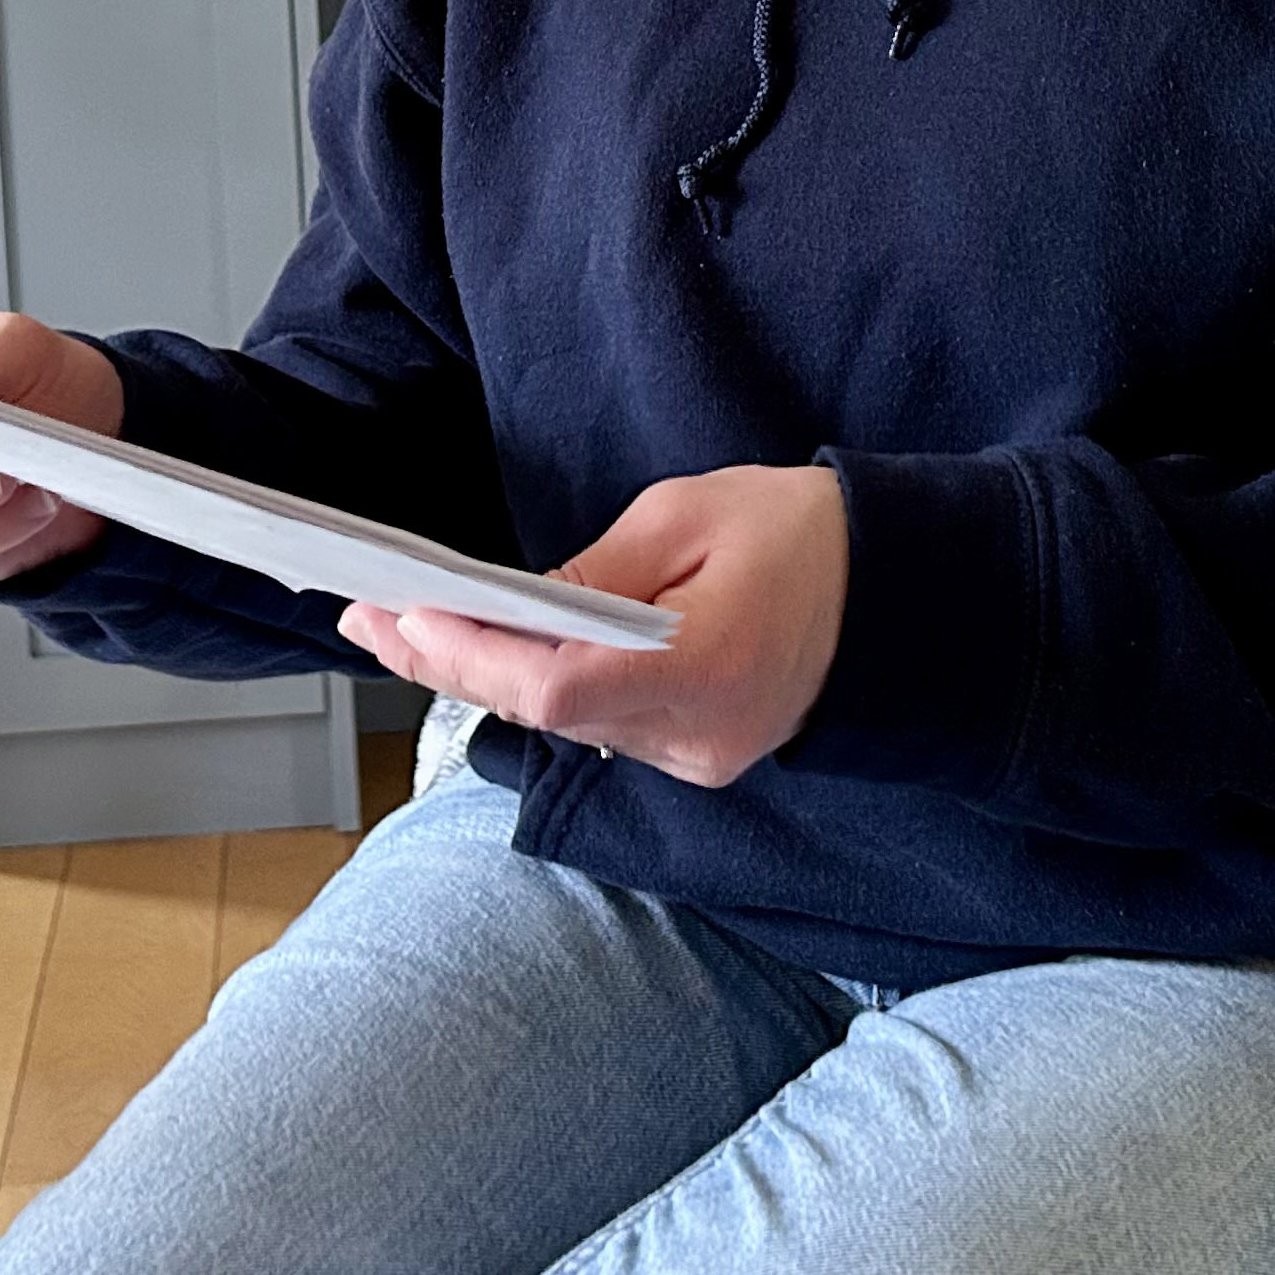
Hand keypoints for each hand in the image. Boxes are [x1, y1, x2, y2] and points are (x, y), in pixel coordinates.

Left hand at [336, 464, 848, 788]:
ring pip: (566, 725)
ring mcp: (701, 758)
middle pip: (545, 714)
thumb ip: (595, 570)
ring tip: (406, 627)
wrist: (904, 591)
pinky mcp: (702, 757)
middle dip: (450, 661)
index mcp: (703, 668)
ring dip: (488, 676)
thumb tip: (513, 603)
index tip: (402, 616)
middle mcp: (697, 735)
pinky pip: (603, 728)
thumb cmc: (802, 534)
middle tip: (369, 617)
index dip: (468, 656)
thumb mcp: (687, 515)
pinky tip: (493, 652)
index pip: (555, 688)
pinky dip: (543, 689)